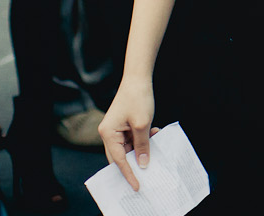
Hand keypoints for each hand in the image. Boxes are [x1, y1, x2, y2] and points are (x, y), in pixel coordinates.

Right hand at [99, 76, 157, 190]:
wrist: (138, 78)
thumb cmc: (138, 98)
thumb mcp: (143, 125)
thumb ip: (142, 146)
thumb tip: (143, 163)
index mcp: (108, 134)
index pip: (118, 159)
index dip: (128, 173)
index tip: (137, 185)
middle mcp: (108, 133)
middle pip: (120, 155)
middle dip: (135, 162)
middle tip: (148, 173)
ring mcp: (115, 129)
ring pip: (128, 147)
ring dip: (142, 147)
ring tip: (155, 144)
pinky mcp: (123, 125)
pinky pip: (132, 138)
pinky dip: (143, 139)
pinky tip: (154, 133)